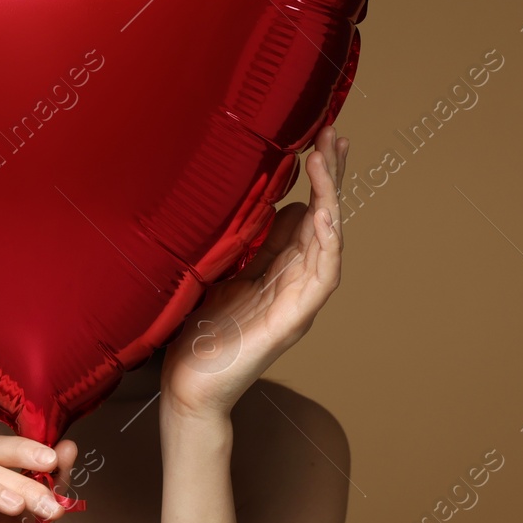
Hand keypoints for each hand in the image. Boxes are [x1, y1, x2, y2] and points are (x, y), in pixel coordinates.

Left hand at [160, 126, 348, 421]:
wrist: (188, 388)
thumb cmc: (199, 333)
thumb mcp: (221, 272)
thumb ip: (246, 242)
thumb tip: (266, 203)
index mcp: (279, 269)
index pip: (307, 214)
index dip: (317, 178)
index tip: (318, 137)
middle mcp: (295, 283)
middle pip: (325, 221)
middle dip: (331, 178)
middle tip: (334, 134)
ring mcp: (297, 303)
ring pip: (328, 244)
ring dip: (332, 200)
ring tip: (328, 160)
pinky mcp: (291, 322)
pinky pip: (320, 280)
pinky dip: (327, 247)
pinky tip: (324, 215)